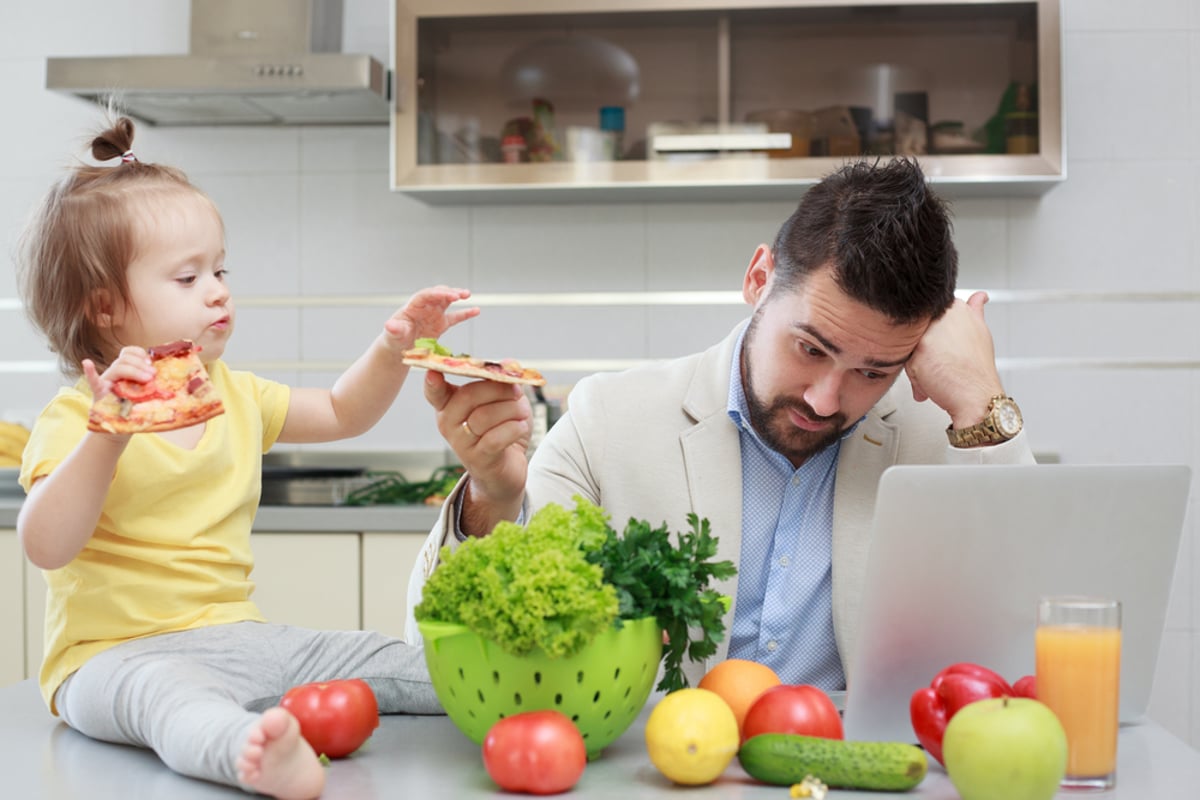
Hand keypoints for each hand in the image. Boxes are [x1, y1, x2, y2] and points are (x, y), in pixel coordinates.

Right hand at [81, 347, 154, 439]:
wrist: (121, 425)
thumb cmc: (136, 406)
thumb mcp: (146, 391)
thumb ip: (152, 381)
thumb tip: (172, 375)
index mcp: (125, 369)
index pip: (128, 352)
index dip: (140, 354)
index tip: (151, 362)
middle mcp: (114, 372)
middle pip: (125, 359)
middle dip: (141, 365)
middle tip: (153, 375)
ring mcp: (106, 381)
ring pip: (117, 367)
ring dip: (134, 370)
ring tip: (148, 379)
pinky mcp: (99, 392)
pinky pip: (92, 380)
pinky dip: (90, 371)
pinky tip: (87, 363)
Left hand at [382, 286, 478, 351]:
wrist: (399, 348)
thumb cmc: (394, 340)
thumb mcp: (392, 336)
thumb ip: (393, 329)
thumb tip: (390, 325)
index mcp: (413, 306)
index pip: (426, 295)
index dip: (437, 294)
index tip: (449, 295)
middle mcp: (425, 307)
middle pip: (438, 294)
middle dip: (449, 293)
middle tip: (460, 295)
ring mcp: (434, 314)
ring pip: (447, 301)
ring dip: (457, 296)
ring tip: (467, 294)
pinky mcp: (441, 324)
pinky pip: (455, 317)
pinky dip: (465, 314)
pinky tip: (476, 310)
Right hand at [423, 371, 530, 534]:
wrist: (507, 470)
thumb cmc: (502, 430)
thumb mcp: (506, 401)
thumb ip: (504, 380)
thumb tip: (509, 362)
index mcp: (450, 405)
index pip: (435, 392)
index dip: (432, 382)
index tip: (432, 372)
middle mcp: (449, 424)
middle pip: (468, 396)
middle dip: (498, 389)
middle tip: (517, 391)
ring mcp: (461, 443)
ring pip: (485, 416)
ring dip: (511, 409)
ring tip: (522, 413)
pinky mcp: (478, 459)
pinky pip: (496, 438)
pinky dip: (514, 428)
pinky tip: (521, 427)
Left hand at [904, 292, 1005, 427]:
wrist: (977, 396)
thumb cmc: (975, 370)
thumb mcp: (979, 332)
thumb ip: (973, 311)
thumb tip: (979, 296)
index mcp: (957, 306)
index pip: (927, 315)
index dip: (932, 335)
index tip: (941, 346)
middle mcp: (944, 314)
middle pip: (916, 329)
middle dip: (924, 347)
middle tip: (942, 360)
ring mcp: (931, 330)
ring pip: (909, 344)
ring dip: (919, 361)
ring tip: (940, 370)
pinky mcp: (920, 348)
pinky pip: (905, 360)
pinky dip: (916, 374)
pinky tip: (935, 377)